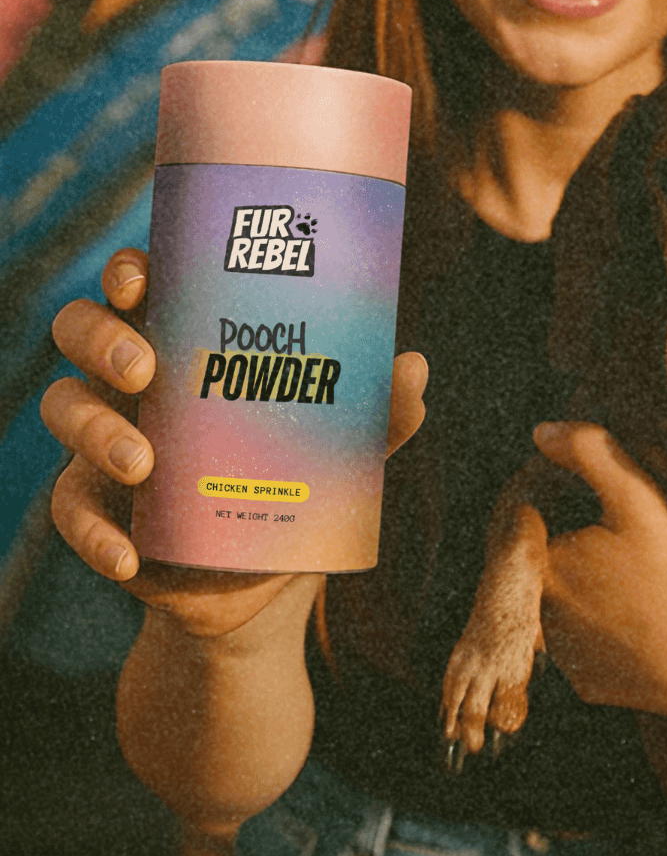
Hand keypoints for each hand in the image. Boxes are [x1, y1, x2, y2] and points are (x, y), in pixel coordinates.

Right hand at [42, 248, 427, 635]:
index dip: (128, 269)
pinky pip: (68, 509)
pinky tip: (129, 554)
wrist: (266, 586)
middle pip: (81, 329)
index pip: (140, 284)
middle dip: (100, 337)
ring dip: (94, 428)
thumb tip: (413, 368)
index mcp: (188, 340)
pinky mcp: (97, 509)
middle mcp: (135, 380)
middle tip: (145, 368)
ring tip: (144, 462)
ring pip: (63, 408)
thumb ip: (377, 415)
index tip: (141, 277)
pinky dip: (94, 534)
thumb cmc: (301, 484)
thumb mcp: (343, 452)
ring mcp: (105, 441)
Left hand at [533, 421, 666, 732]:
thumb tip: (541, 432)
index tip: (596, 504)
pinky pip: (581, 642)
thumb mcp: (639, 500)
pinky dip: (600, 626)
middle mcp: (540, 615)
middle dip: (571, 543)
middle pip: (546, 561)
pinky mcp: (584, 683)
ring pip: (560, 602)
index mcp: (543, 566)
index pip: (530, 517)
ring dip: (581, 585)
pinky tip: (637, 616)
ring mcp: (561, 656)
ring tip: (632, 580)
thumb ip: (589, 452)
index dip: (559, 500)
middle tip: (623, 544)